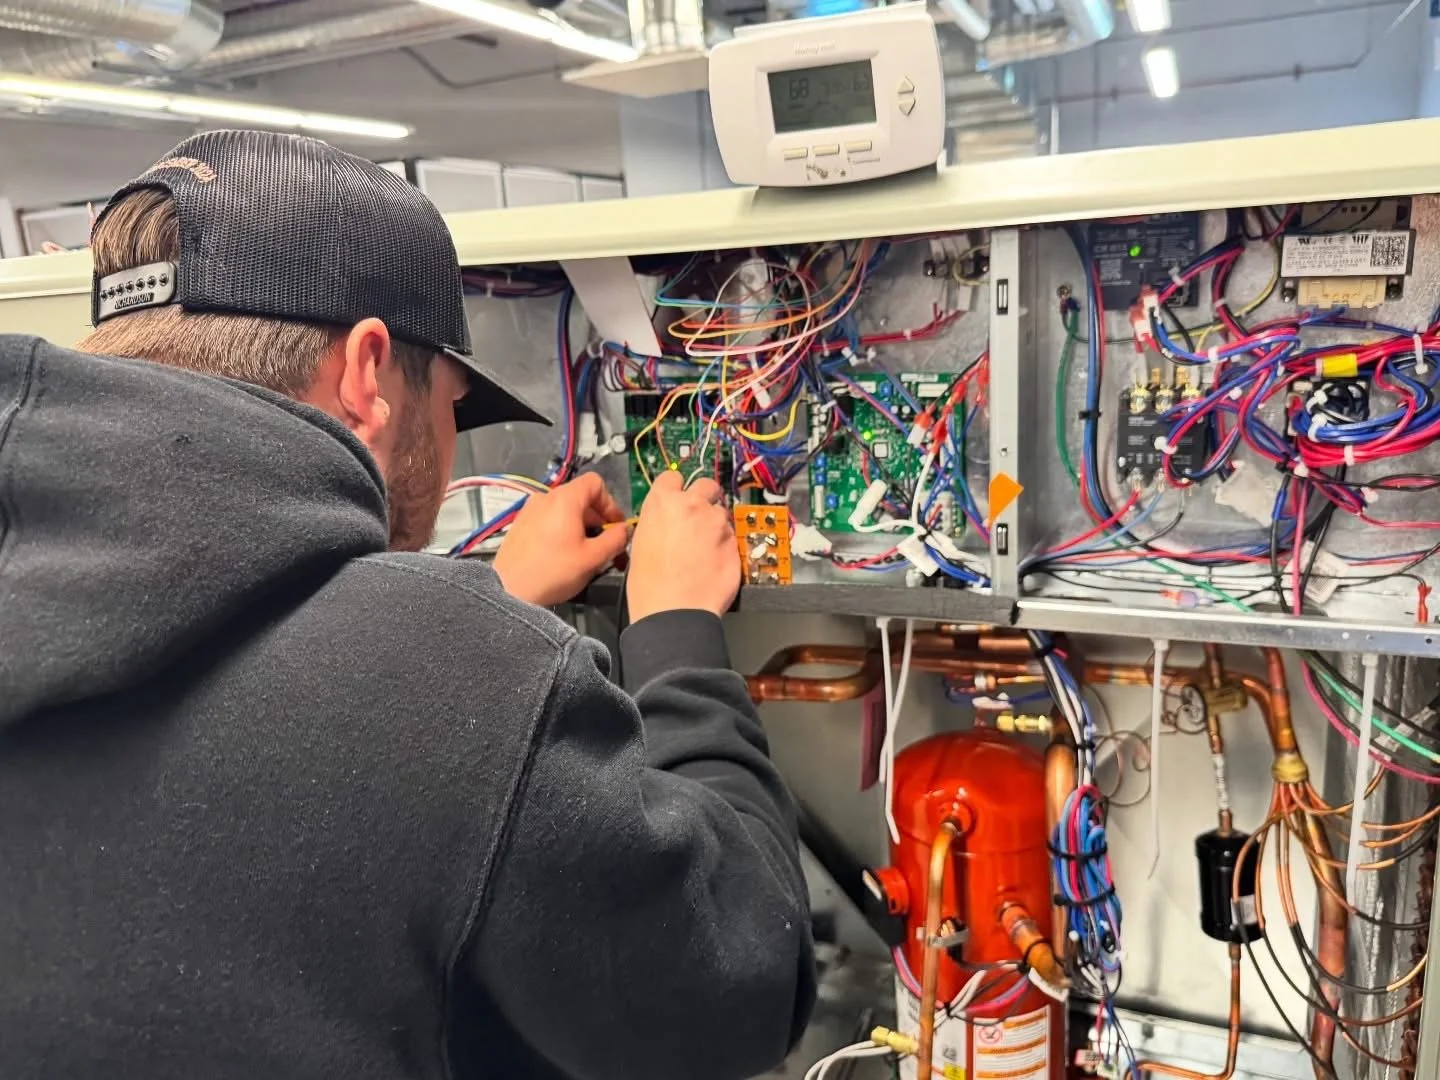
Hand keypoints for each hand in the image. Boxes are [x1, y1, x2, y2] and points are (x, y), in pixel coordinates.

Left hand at [493, 473, 628, 606]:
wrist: (508, 590)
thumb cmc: (552, 572)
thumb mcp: (593, 558)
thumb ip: (616, 539)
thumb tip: (625, 530)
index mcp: (565, 499)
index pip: (596, 483)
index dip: (610, 503)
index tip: (614, 526)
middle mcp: (546, 497)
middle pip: (581, 497)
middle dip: (597, 519)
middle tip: (604, 544)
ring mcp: (530, 510)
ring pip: (565, 509)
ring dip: (581, 526)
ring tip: (583, 552)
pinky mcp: (521, 524)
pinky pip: (549, 518)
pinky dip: (562, 530)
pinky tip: (563, 554)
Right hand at [626, 470, 739, 621]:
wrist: (673, 611)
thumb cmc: (650, 585)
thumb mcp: (640, 542)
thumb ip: (658, 522)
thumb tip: (666, 523)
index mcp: (663, 502)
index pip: (672, 477)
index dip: (676, 489)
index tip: (678, 497)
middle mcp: (693, 505)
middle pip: (706, 485)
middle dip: (705, 498)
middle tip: (698, 518)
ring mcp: (717, 523)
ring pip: (721, 513)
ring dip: (716, 526)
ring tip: (704, 550)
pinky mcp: (734, 543)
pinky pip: (732, 537)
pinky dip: (725, 546)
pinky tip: (713, 564)